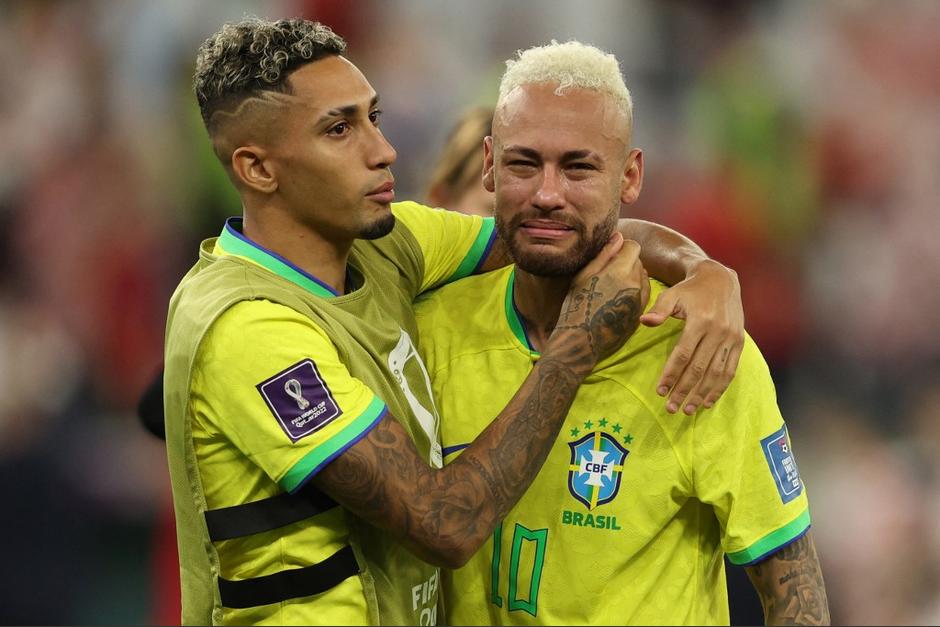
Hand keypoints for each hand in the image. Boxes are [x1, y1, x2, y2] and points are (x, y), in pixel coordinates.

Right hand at [550, 233, 649, 372]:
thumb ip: (604, 255)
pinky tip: (617, 298)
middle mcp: (634, 284)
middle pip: (639, 261)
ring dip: (632, 276)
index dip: (623, 247)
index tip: (612, 254)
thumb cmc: (576, 307)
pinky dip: (634, 291)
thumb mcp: (584, 277)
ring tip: (612, 287)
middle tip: (607, 273)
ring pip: (643, 277)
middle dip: (626, 262)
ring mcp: (640, 300)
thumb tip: (619, 237)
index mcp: (619, 272)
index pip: (634, 247)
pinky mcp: (640, 313)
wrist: (581, 341)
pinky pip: (644, 293)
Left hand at [639, 259, 743, 413]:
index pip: (683, 354)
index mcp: (700, 320)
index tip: (660, 391)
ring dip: (702, 394)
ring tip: (688, 409)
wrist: (720, 279)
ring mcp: (731, 338)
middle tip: (671, 408)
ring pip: (716, 373)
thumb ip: (659, 309)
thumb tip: (644, 322)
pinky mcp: (739, 343)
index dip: (671, 374)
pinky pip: (730, 370)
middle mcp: (718, 331)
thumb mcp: (672, 294)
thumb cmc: (690, 290)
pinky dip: (720, 388)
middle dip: (684, 390)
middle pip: (699, 368)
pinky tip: (707, 401)